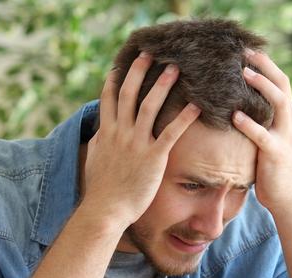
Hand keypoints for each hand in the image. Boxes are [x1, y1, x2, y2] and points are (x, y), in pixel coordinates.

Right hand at [82, 53, 200, 228]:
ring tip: (175, 69)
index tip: (120, 65)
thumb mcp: (95, 160)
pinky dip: (184, 117)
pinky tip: (196, 105)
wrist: (106, 210)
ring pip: (150, 106)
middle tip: (150, 54)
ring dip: (163, 85)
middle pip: (130, 94)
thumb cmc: (101, 190)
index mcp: (106, 133)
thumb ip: (99, 142)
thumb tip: (101, 131)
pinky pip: (171, 133)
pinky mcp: (153, 157)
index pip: (109, 99)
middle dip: (139, 72)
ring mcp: (136, 144)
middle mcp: (120, 133)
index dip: (114, 80)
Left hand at [231, 51, 291, 214]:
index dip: (266, 65)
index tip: (248, 50)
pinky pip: (262, 135)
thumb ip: (256, 124)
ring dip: (262, 86)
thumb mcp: (265, 141)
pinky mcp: (276, 153)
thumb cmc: (270, 169)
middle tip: (245, 53)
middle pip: (282, 85)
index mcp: (285, 118)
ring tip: (244, 74)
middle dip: (265, 67)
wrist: (286, 197)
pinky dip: (249, 124)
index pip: (280, 82)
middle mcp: (288, 122)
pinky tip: (234, 115)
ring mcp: (284, 137)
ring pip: (279, 103)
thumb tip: (233, 108)